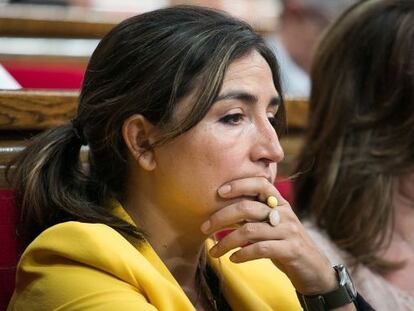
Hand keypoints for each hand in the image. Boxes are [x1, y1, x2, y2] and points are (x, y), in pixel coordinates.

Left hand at [200, 177, 337, 294]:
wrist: (314, 269)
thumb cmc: (285, 244)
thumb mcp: (271, 226)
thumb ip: (252, 216)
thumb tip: (220, 213)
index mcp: (279, 203)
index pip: (260, 184)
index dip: (239, 185)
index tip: (219, 191)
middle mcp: (284, 214)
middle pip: (247, 208)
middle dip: (221, 217)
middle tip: (204, 227)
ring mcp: (288, 231)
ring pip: (250, 230)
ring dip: (226, 242)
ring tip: (214, 252)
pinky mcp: (291, 250)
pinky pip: (261, 249)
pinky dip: (243, 254)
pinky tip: (233, 259)